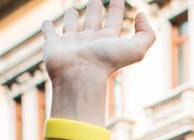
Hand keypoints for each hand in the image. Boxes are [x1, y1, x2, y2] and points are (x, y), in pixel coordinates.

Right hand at [41, 0, 155, 86]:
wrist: (80, 77)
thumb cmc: (106, 63)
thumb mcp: (136, 49)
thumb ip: (146, 33)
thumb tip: (141, 15)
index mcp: (107, 40)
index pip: (114, 19)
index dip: (117, 7)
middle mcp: (89, 41)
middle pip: (93, 21)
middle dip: (95, 9)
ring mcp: (71, 43)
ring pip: (71, 26)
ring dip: (71, 18)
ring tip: (72, 9)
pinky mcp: (54, 46)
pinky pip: (49, 34)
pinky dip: (47, 28)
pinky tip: (47, 23)